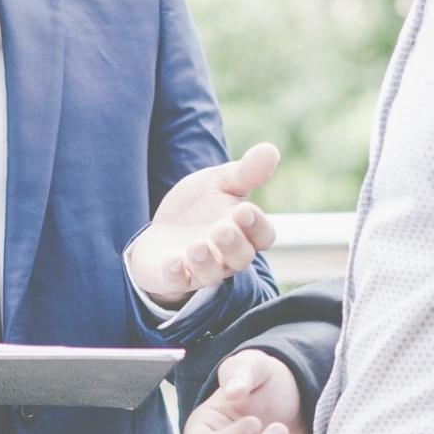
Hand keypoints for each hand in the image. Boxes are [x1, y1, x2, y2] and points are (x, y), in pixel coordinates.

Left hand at [127, 143, 280, 306]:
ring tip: (196, 246)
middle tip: (222, 229)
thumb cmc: (199, 207)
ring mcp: (200, 269)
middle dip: (233, 244)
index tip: (245, 211)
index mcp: (244, 232)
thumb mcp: (220, 183)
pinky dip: (176, 274)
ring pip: (211, 274)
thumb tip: (271, 150)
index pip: (262, 236)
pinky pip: (178, 283)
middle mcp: (227, 256)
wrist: (163, 229)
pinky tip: (172, 262)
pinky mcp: (174, 278)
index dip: (257, 226)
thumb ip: (245, 173)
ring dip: (205, 261)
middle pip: (240, 258)